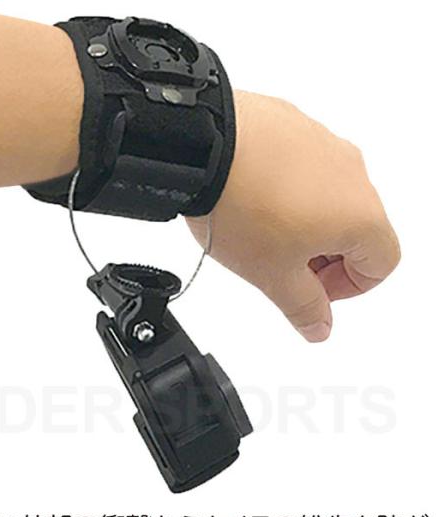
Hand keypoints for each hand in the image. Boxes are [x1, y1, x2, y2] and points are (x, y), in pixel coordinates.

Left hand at [187, 91, 399, 341]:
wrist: (200, 146)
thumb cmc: (240, 207)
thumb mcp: (272, 275)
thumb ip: (303, 306)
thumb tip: (320, 326)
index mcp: (361, 215)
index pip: (382, 264)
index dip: (349, 287)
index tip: (311, 290)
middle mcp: (352, 174)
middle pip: (356, 229)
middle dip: (324, 257)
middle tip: (281, 266)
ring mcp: (324, 143)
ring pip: (329, 196)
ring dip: (304, 223)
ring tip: (258, 231)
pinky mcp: (294, 124)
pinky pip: (302, 167)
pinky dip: (286, 190)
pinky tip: (249, 198)